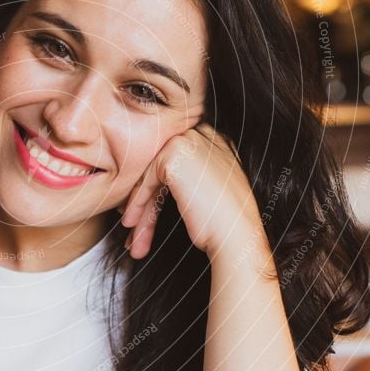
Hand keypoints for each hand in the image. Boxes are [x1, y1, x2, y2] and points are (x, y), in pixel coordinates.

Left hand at [119, 123, 262, 260]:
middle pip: (161, 168)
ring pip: (152, 175)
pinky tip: (132, 223)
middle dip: (146, 200)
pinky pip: (147, 180)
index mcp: (214, 140)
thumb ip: (187, 177)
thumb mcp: (208, 189)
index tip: (146, 213)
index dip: (156, 189)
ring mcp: (188, 141)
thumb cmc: (226, 221)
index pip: (174, 162)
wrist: (237, 235)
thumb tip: (152, 185)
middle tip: (134, 224)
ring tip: (131, 232)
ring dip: (140, 207)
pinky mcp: (173, 154)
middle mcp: (203, 135)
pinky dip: (138, 203)